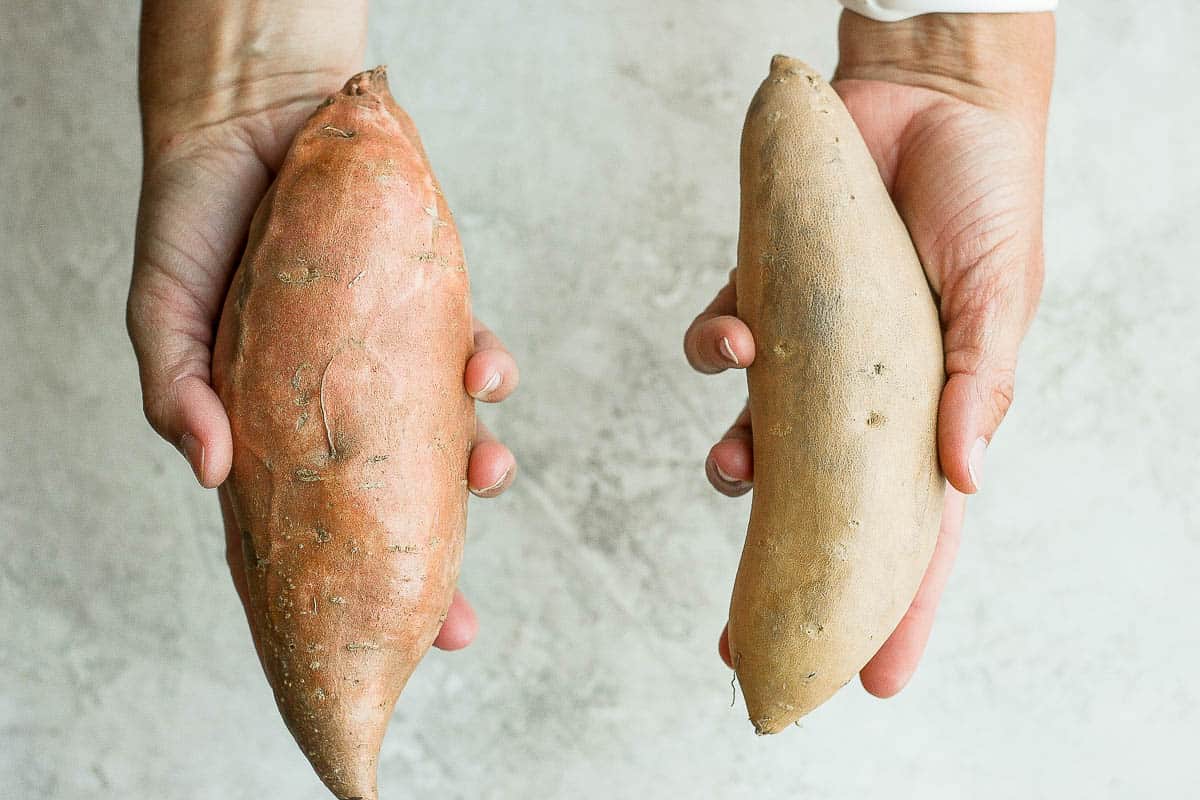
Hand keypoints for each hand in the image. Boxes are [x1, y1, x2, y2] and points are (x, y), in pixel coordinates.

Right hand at [127, 1, 515, 650]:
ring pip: (448, 440)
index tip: (382, 650)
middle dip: (433, 565)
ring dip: (479, 465)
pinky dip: (486, 368)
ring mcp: (390, 360)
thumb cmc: (195, 225)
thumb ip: (177, 393)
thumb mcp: (162, 316)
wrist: (251, 121)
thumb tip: (209, 471)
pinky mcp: (429, 305)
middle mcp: (340, 404)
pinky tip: (484, 371)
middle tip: (458, 617)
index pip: (313, 528)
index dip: (346, 592)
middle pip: (394, 507)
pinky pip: (470, 351)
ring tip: (489, 472)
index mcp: (274, 428)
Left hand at [686, 11, 1053, 694]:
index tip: (872, 681)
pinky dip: (716, 349)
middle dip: (783, 576)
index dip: (900, 609)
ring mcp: (810, 350)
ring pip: (757, 437)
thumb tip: (967, 478)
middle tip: (739, 639)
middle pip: (820, 509)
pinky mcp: (764, 294)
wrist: (927, 100)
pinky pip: (722, 343)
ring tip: (731, 467)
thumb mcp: (1001, 296)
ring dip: (735, 463)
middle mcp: (863, 393)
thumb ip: (980, 384)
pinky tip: (731, 339)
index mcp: (933, 410)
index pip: (918, 532)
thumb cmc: (984, 198)